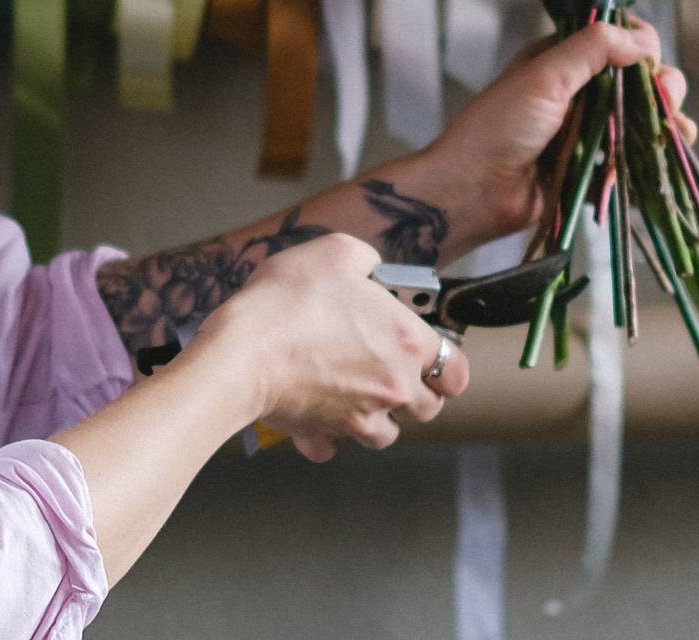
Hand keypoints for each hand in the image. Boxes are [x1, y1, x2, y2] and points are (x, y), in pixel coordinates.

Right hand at [196, 233, 470, 462]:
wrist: (241, 353)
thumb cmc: (288, 303)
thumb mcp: (336, 252)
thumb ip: (366, 260)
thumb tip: (369, 269)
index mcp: (407, 342)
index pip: (457, 371)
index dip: (447, 363)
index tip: (430, 354)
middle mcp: (392, 387)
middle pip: (428, 407)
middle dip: (414, 392)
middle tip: (389, 369)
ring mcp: (359, 417)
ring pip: (386, 433)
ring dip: (375, 415)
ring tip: (351, 388)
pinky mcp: (322, 435)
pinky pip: (333, 446)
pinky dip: (327, 435)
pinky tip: (314, 410)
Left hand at [425, 20, 696, 259]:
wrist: (471, 193)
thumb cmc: (498, 128)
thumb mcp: (544, 76)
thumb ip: (593, 49)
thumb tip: (644, 39)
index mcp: (561, 62)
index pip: (617, 43)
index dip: (642, 49)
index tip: (651, 63)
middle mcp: (576, 94)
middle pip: (637, 84)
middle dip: (663, 90)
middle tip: (669, 104)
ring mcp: (585, 134)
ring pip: (640, 124)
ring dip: (666, 126)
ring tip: (678, 133)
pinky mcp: (589, 172)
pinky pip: (629, 164)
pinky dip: (650, 162)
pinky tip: (664, 162)